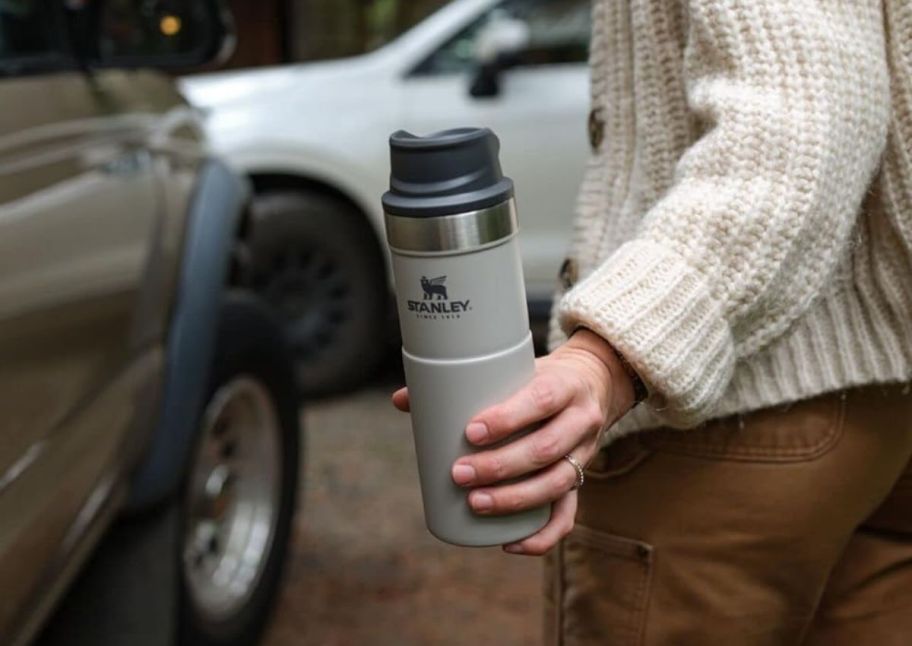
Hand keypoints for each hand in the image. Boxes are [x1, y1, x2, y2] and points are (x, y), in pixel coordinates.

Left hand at [392, 329, 635, 555]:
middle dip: (500, 467)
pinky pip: (568, 516)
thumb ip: (463, 384)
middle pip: (546, 449)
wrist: (591, 384)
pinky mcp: (581, 481)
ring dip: (514, 500)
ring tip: (474, 503)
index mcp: (565, 386)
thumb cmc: (535, 378)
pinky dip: (540, 536)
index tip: (470, 432)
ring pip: (556, 484)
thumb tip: (402, 400)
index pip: (541, 401)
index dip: (507, 419)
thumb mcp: (512, 369)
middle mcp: (582, 421)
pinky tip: (508, 543)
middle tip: (459, 473)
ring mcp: (585, 454)